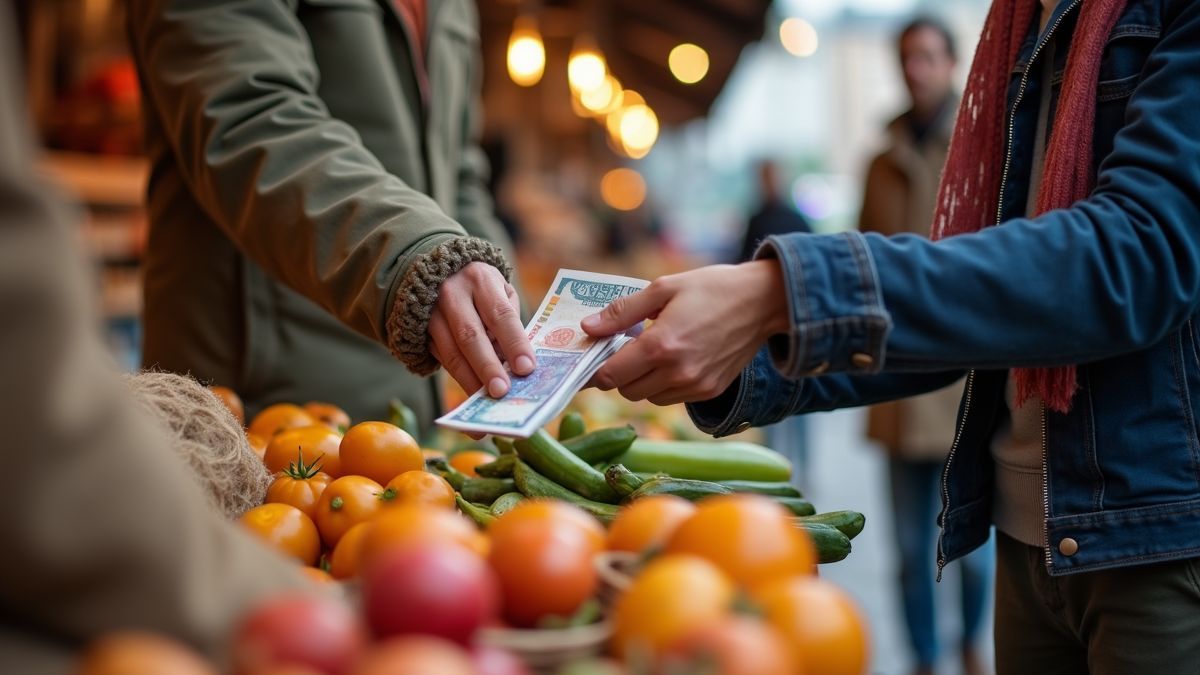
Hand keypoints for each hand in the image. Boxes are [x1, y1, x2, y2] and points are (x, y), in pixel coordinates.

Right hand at [429, 262, 534, 397]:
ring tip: (486, 401)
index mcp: (480, 279)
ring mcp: (431, 312)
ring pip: (451, 351)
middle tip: (502, 391)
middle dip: (488, 366)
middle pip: (471, 335)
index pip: (500, 314)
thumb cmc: (480, 287)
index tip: (526, 368)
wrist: (439, 272)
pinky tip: (472, 393)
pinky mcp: (420, 329)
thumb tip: (515, 363)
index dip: (514, 343)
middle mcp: (452, 293)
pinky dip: (458, 377)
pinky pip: (441, 358)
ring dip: (470, 379)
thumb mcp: (499, 290)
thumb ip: (508, 321)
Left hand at [582, 259, 789, 404]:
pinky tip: (676, 359)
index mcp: (660, 345)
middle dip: (620, 373)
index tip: (596, 357)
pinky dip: (665, 384)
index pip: (611, 375)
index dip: (597, 369)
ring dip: (643, 380)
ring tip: (655, 352)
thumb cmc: (711, 288)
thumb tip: (588, 327)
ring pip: (649, 397)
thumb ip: (621, 311)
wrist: (763, 302)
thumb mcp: (663, 288)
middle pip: (627, 391)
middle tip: (628, 348)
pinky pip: (673, 397)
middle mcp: (676, 372)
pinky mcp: (710, 391)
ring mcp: (695, 385)